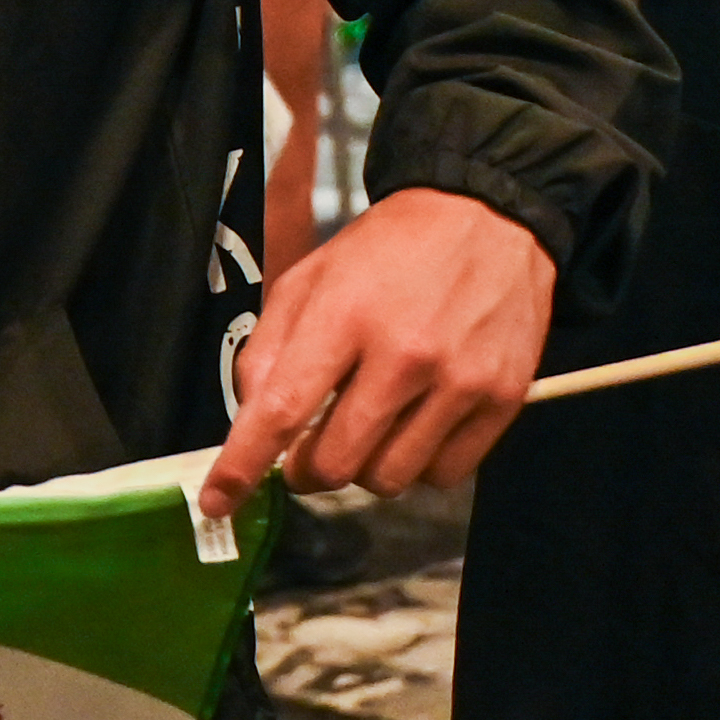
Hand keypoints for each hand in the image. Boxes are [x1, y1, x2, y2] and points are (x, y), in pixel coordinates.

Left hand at [198, 185, 553, 524]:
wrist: (485, 218)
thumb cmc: (385, 251)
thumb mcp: (308, 278)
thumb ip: (269, 347)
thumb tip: (249, 419)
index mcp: (343, 315)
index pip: (283, 410)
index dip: (243, 465)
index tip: (216, 501)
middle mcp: (404, 355)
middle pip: (337, 462)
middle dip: (307, 470)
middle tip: (306, 451)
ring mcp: (459, 382)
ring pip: (390, 479)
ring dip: (365, 469)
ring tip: (367, 429)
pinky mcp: (502, 400)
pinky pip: (445, 475)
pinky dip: (419, 465)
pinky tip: (414, 428)